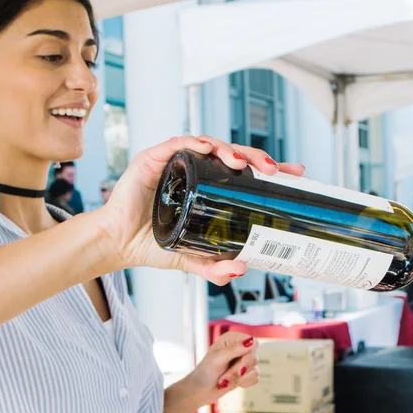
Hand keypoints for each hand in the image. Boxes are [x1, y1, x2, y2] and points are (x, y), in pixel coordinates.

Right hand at [94, 135, 304, 283]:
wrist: (117, 245)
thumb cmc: (151, 245)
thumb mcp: (192, 259)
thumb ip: (215, 268)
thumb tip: (242, 269)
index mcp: (208, 188)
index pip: (245, 173)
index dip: (270, 170)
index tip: (295, 174)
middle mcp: (194, 171)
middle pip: (232, 155)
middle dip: (256, 158)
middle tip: (273, 170)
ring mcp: (175, 163)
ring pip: (209, 145)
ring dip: (229, 149)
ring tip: (242, 163)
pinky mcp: (153, 159)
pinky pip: (176, 144)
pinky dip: (194, 143)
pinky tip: (208, 149)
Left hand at [184, 332, 259, 407]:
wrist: (201, 390)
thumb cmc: (205, 372)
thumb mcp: (217, 359)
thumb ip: (234, 349)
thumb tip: (251, 340)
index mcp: (232, 338)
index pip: (253, 343)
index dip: (248, 357)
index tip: (240, 369)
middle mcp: (240, 347)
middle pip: (254, 358)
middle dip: (239, 372)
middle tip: (224, 379)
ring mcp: (244, 360)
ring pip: (255, 369)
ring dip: (238, 379)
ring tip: (223, 381)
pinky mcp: (246, 372)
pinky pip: (255, 378)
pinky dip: (243, 383)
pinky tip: (231, 383)